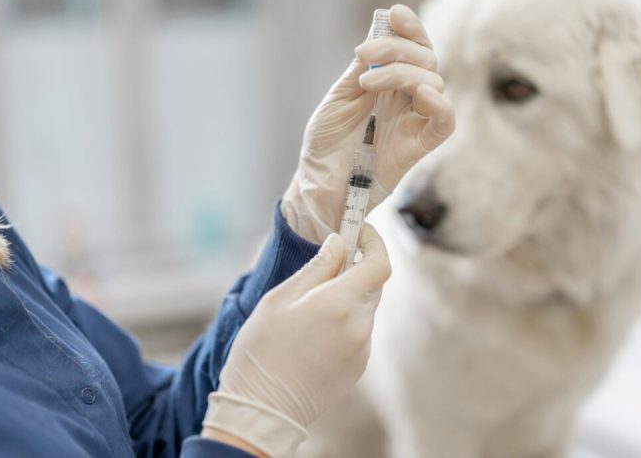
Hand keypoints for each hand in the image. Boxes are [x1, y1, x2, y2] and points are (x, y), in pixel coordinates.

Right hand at [202, 226, 390, 456]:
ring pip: (365, 308)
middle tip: (329, 263)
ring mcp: (362, 349)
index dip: (374, 242)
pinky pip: (359, 331)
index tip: (359, 230)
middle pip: (373, 284)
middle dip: (356, 268)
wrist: (261, 410)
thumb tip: (339, 243)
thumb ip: (317, 267)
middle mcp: (360, 326)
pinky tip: (314, 332)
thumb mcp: (280, 299)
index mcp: (341, 304)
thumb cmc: (261, 351)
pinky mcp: (358, 367)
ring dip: (348, 297)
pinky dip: (345, 321)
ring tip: (310, 307)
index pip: (379, 263)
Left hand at [282, 4, 454, 242]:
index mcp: (390, 84)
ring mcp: (415, 120)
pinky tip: (420, 95)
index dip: (410, 28)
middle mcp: (407, 99)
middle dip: (397, 47)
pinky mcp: (421, 144)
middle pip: (425, 60)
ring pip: (433, 82)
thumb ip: (363, 67)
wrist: (318, 182)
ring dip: (402, 72)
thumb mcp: (340, 95)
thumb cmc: (326, 143)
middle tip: (365, 53)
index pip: (414, 48)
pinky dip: (438, 103)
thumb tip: (381, 31)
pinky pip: (445, 120)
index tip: (394, 14)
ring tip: (367, 84)